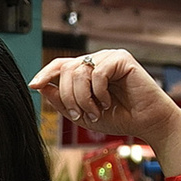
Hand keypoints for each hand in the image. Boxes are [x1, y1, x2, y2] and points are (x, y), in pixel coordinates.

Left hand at [28, 50, 180, 176]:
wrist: (147, 122)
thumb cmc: (120, 117)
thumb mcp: (84, 114)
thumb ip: (63, 102)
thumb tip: (43, 88)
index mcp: (87, 71)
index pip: (60, 65)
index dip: (45, 73)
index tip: (33, 85)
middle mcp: (96, 61)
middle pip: (66, 70)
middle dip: (68, 96)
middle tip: (80, 115)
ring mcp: (109, 57)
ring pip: (79, 71)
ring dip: (83, 97)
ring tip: (95, 111)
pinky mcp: (122, 58)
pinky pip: (98, 72)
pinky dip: (99, 92)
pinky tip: (108, 101)